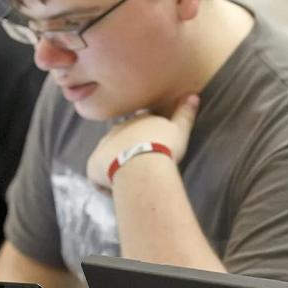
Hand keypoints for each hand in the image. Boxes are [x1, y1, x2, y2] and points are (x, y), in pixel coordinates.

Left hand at [86, 95, 200, 190]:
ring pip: (107, 157)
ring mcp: (102, 147)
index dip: (144, 132)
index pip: (138, 123)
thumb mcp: (179, 130)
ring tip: (130, 181)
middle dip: (128, 149)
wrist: (142, 164)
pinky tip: (118, 192)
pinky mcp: (93, 166)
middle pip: (120, 138)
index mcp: (136, 121)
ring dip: (115, 166)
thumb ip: (185, 114)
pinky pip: (97, 178)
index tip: (152, 142)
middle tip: (142, 165)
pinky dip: (106, 185)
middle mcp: (116, 130)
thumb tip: (194, 95)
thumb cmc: (163, 146)